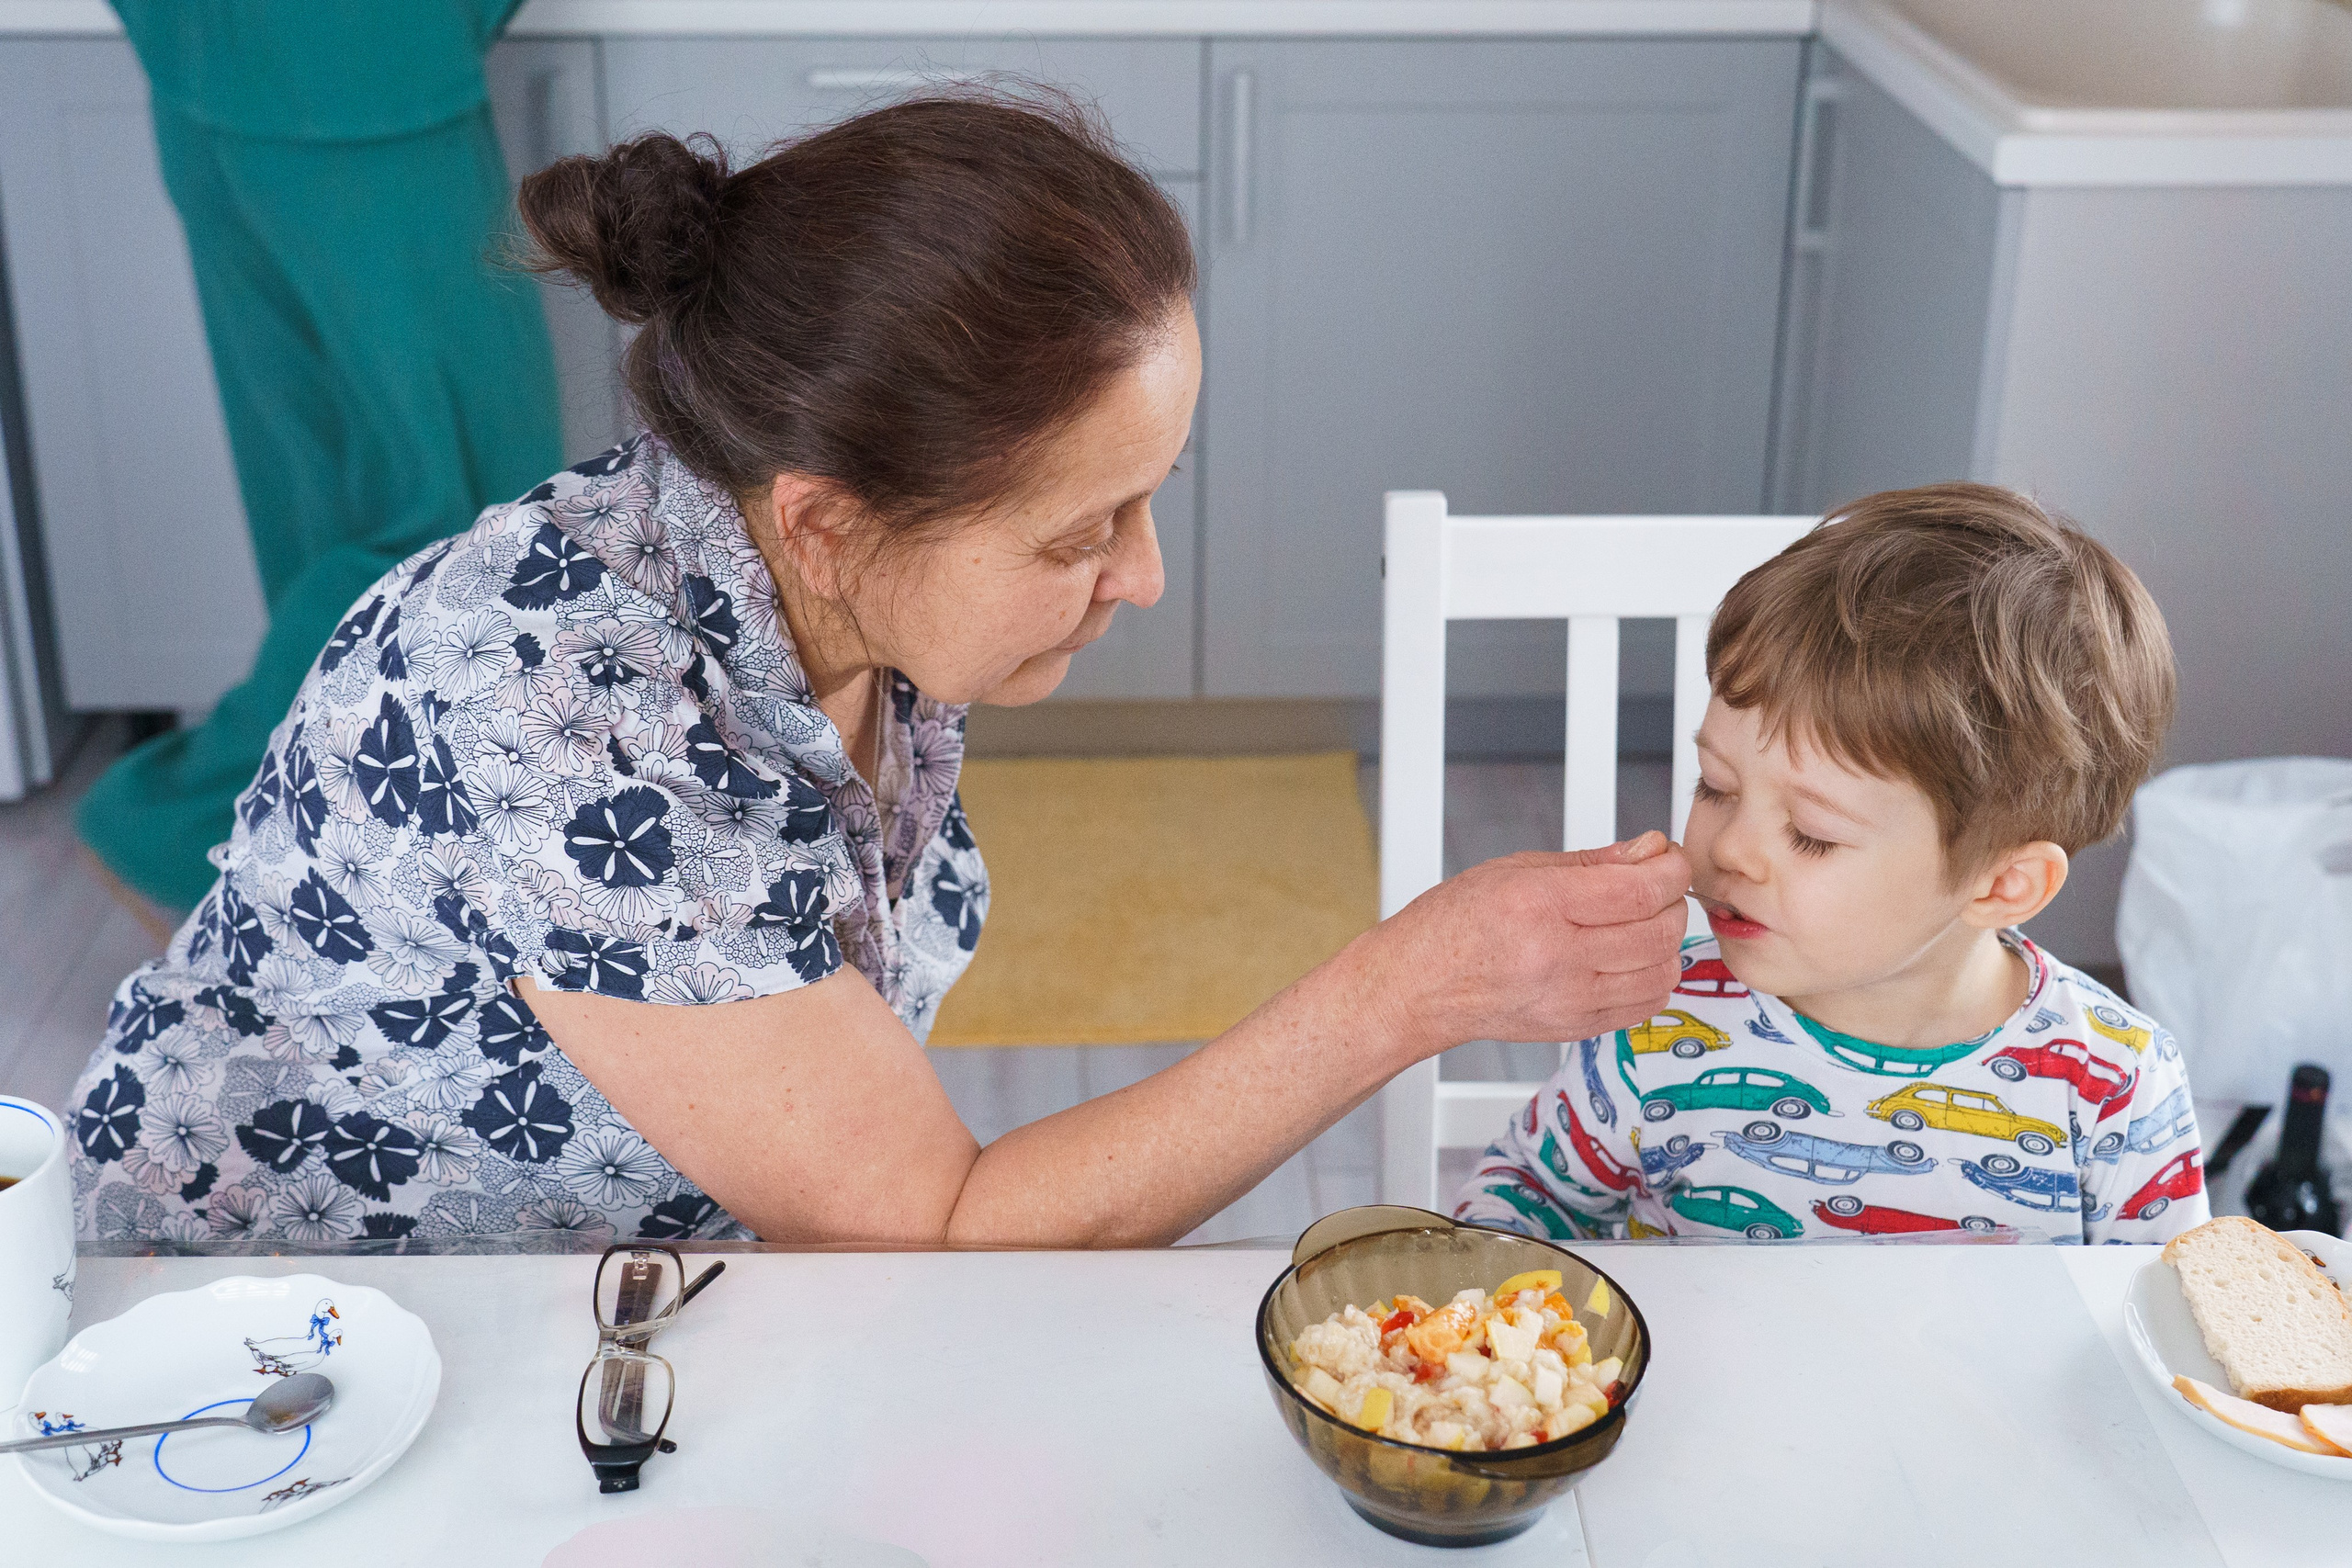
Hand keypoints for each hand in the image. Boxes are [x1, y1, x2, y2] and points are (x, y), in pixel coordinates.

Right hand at [1363, 831, 1690, 1059]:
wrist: (1419, 987)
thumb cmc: (1453, 925)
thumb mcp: (1514, 869)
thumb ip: (1591, 861)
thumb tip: (1648, 851)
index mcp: (1538, 907)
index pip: (1639, 891)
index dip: (1670, 870)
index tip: (1668, 859)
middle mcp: (1557, 958)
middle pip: (1659, 931)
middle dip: (1672, 900)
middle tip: (1655, 885)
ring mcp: (1570, 1000)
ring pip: (1662, 970)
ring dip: (1666, 941)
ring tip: (1640, 922)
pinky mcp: (1577, 1028)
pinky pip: (1646, 1003)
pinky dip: (1653, 976)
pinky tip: (1631, 957)